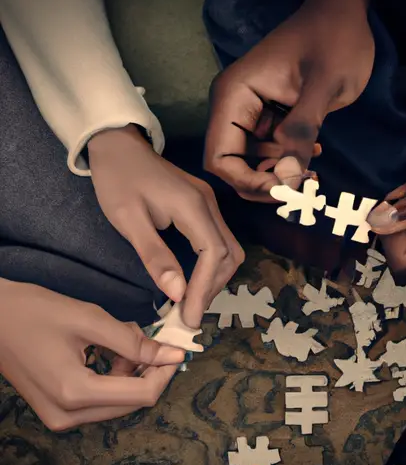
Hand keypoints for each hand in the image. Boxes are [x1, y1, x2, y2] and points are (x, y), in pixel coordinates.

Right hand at [0, 279, 185, 430]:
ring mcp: (60, 416)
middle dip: (149, 370)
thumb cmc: (36, 312)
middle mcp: (68, 415)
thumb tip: (173, 354)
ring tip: (126, 338)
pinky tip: (112, 349)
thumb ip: (133, 341)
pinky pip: (100, 399)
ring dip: (132, 371)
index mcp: (75, 393)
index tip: (177, 349)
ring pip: (118, 401)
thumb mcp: (90, 320)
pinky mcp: (57, 409)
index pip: (141, 395)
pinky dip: (115, 375)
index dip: (165, 372)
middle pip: (131, 401)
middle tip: (150, 339)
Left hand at [88, 125, 244, 327]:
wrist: (119, 146)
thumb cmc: (118, 181)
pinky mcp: (204, 207)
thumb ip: (155, 256)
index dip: (204, 289)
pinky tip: (195, 279)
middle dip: (212, 288)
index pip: (213, 255)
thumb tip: (178, 294)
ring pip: (229, 250)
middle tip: (189, 315)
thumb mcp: (128, 220)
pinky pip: (219, 241)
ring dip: (215, 279)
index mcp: (192, 207)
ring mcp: (210, 205)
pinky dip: (212, 266)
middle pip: (229, 255)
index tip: (188, 317)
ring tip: (192, 301)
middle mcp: (210, 206)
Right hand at [205, 0, 374, 200]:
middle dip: (263, 183)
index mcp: (234, 96)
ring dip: (277, 175)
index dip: (247, 182)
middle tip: (300, 189)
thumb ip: (302, 132)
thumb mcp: (324, 85)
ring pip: (248, 162)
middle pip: (231, 165)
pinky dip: (285, 161)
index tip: (285, 190)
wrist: (343, 14)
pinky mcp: (264, 117)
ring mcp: (247, 113)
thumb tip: (287, 181)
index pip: (220, 157)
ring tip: (313, 172)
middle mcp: (233, 107)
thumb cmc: (334, 40)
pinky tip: (312, 155)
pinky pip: (266, 150)